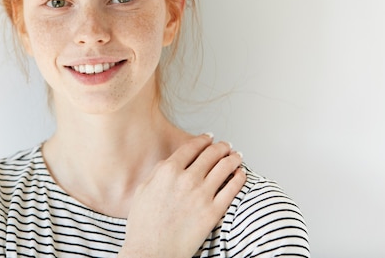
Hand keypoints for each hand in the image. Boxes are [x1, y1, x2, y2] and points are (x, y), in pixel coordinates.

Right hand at [120, 134, 245, 257]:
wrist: (151, 252)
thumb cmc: (144, 226)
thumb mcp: (143, 190)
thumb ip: (158, 173)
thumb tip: (169, 164)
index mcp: (167, 171)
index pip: (191, 147)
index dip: (202, 140)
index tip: (208, 138)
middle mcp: (186, 179)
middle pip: (210, 154)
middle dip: (220, 147)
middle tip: (225, 145)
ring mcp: (201, 195)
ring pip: (224, 167)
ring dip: (233, 158)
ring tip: (237, 156)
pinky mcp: (213, 212)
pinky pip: (232, 189)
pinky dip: (239, 178)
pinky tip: (241, 174)